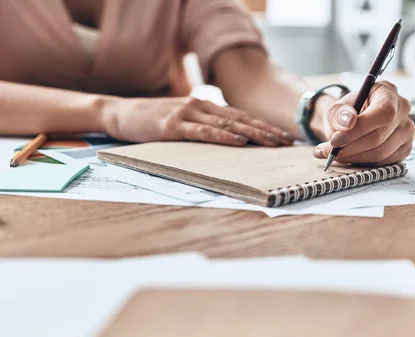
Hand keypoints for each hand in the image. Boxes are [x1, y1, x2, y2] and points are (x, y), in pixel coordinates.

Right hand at [102, 97, 294, 145]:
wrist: (120, 113)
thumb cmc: (153, 121)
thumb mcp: (184, 122)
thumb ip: (204, 127)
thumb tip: (228, 139)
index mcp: (206, 106)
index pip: (242, 117)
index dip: (264, 126)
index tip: (283, 137)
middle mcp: (202, 106)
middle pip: (241, 119)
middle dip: (266, 131)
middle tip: (286, 142)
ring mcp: (188, 114)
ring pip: (228, 125)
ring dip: (253, 134)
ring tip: (272, 143)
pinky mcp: (174, 125)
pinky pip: (203, 132)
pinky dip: (223, 136)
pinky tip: (239, 141)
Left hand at [313, 81, 414, 165]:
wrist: (350, 124)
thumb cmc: (345, 113)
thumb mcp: (335, 109)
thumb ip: (338, 114)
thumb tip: (347, 122)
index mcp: (387, 91)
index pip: (383, 112)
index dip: (360, 129)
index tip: (336, 140)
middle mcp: (403, 109)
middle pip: (379, 136)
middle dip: (350, 147)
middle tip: (329, 151)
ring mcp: (407, 130)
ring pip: (381, 153)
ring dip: (354, 158)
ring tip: (335, 155)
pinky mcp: (405, 148)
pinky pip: (384, 163)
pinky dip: (363, 163)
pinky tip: (350, 158)